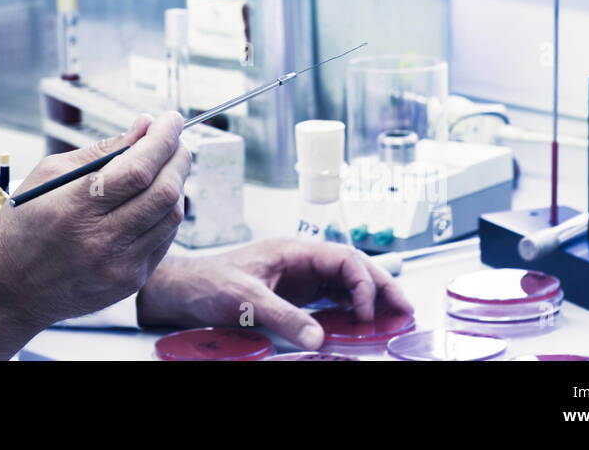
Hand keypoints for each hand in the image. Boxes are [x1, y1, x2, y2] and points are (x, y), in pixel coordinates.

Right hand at [0, 111, 189, 327]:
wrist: (8, 290)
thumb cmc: (23, 226)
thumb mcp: (47, 176)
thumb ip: (101, 151)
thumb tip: (144, 127)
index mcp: (74, 208)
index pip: (137, 170)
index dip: (162, 139)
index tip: (171, 119)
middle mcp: (100, 241)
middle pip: (164, 192)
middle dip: (178, 156)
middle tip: (174, 138)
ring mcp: (119, 267)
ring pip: (171, 216)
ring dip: (176, 183)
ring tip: (164, 165)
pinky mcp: (130, 283)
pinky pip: (164, 239)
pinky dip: (166, 212)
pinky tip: (153, 198)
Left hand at [135, 239, 412, 351]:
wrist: (183, 290)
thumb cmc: (208, 282)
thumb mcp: (244, 298)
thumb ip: (282, 316)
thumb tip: (318, 338)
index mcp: (293, 250)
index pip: (343, 257)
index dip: (363, 282)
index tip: (367, 311)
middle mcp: (300, 261)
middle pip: (353, 267)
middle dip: (381, 286)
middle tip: (405, 310)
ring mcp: (299, 278)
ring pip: (346, 283)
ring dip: (370, 298)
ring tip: (393, 317)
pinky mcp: (294, 295)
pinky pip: (331, 300)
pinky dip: (351, 310)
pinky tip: (362, 323)